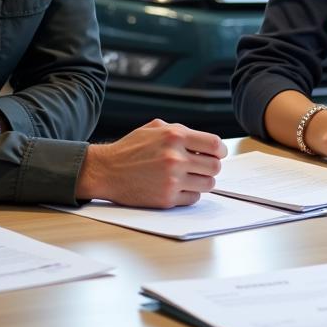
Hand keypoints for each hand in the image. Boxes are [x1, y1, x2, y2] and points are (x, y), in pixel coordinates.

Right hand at [77, 118, 226, 207]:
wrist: (106, 170)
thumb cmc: (131, 148)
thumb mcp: (156, 127)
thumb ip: (181, 131)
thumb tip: (205, 142)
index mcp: (175, 136)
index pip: (214, 144)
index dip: (220, 150)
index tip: (218, 154)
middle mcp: (175, 157)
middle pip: (215, 166)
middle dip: (212, 166)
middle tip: (203, 166)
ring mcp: (172, 180)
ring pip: (208, 184)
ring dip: (203, 181)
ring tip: (191, 177)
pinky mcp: (166, 199)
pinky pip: (193, 198)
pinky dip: (190, 193)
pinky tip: (179, 187)